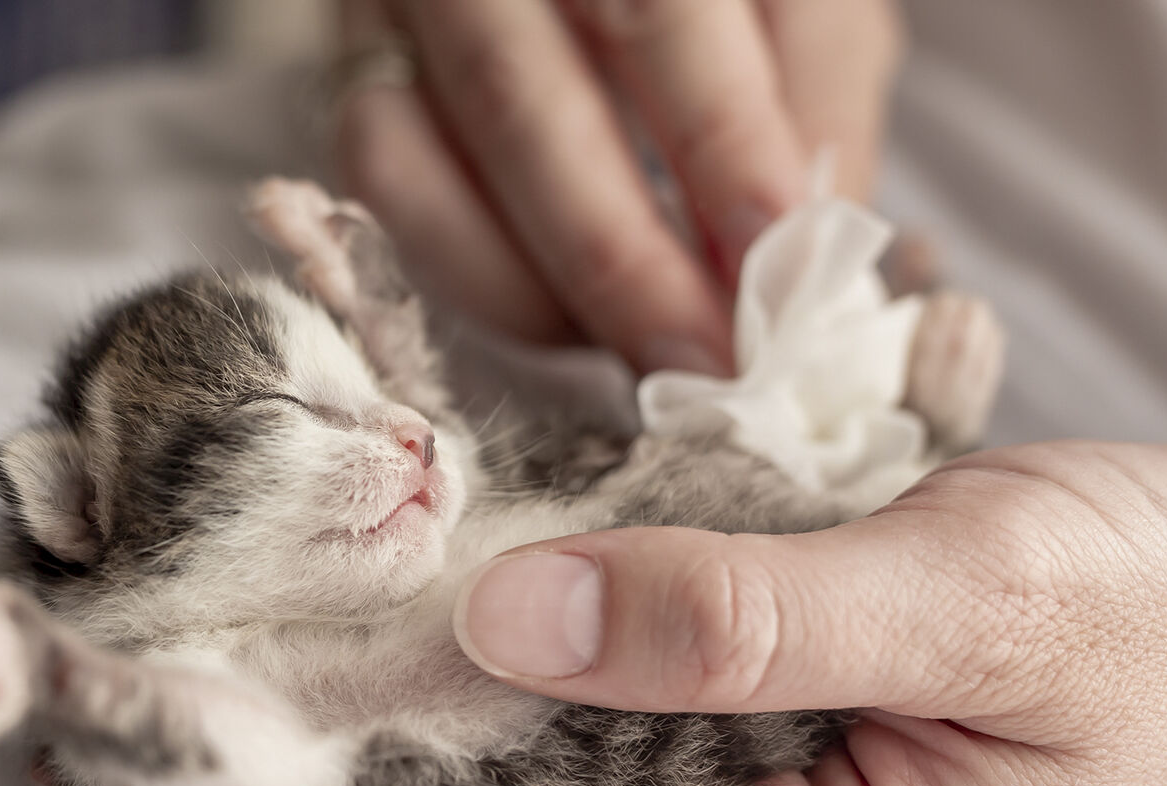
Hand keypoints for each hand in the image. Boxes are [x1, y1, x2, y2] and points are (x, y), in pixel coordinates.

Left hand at [63, 443, 1166, 785]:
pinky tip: (372, 610)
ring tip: (190, 698)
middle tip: (111, 764)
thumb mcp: (986, 606)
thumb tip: (514, 617)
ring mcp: (731, 763)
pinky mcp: (743, 681)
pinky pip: (573, 684)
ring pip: (503, 781)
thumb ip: (755, 621)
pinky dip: (460, 652)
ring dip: (351, 746)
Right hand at [331, 0, 904, 373]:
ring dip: (531, 291)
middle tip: (702, 368)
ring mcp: (396, 10)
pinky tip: (562, 312)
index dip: (719, 150)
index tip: (771, 277)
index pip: (660, 15)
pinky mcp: (353, 71)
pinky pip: (378, 190)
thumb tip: (798, 262)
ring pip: (411, 162)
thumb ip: (812, 103)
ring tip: (635, 352)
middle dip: (620, 262)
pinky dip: (466, 272)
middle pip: (520, 104)